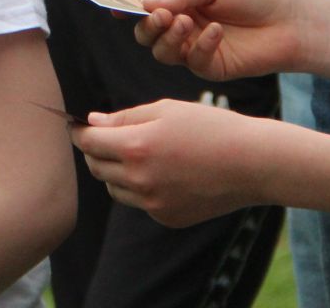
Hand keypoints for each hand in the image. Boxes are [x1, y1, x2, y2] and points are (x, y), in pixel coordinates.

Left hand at [71, 99, 270, 226]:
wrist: (252, 163)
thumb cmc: (210, 127)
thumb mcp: (166, 110)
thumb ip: (124, 118)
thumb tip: (92, 123)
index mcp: (135, 147)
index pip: (88, 143)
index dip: (79, 132)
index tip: (77, 126)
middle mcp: (139, 180)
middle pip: (96, 167)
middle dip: (96, 151)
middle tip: (107, 138)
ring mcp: (153, 204)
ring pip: (115, 188)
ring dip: (116, 172)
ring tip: (140, 154)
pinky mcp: (166, 218)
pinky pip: (139, 203)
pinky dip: (140, 189)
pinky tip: (163, 173)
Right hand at [134, 0, 305, 81]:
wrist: (291, 20)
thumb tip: (145, 3)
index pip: (146, 3)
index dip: (127, 5)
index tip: (113, 7)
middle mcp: (183, 24)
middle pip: (146, 32)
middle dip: (147, 25)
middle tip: (161, 15)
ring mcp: (195, 47)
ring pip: (161, 52)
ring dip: (168, 37)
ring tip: (186, 22)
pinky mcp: (211, 67)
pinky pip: (191, 62)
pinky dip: (199, 47)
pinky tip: (217, 33)